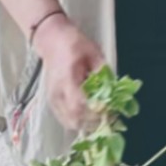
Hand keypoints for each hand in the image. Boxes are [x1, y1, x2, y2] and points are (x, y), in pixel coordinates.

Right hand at [32, 14, 105, 130]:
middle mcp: (57, 93)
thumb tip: (113, 88)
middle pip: (74, 119)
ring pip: (70, 123)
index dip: (95, 111)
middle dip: (94, 121)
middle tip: (110, 116)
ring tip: (103, 116)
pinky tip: (91, 114)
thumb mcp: (93, 52)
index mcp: (67, 79)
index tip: (110, 110)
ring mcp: (53, 100)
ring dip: (87, 124)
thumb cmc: (74, 44)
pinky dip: (80, 121)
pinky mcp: (53, 102)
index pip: (79, 105)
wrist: (52, 41)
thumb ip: (102, 71)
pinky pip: (66, 119)